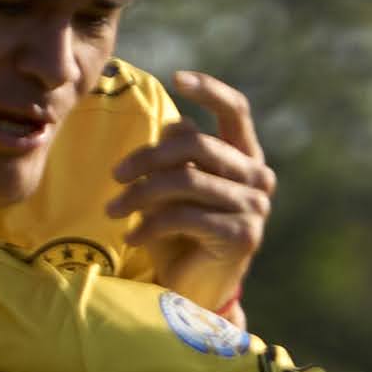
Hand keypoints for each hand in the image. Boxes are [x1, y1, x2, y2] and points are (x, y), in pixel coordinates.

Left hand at [111, 73, 276, 303]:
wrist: (195, 294)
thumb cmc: (179, 237)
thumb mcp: (173, 189)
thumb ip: (178, 155)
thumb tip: (174, 123)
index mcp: (245, 157)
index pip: (235, 110)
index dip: (209, 89)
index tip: (177, 77)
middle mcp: (258, 178)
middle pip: (197, 144)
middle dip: (147, 157)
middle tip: (114, 176)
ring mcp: (255, 207)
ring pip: (186, 180)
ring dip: (140, 195)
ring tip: (112, 210)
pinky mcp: (241, 236)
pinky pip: (185, 215)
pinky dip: (150, 225)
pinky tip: (131, 237)